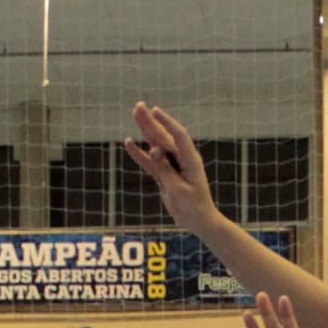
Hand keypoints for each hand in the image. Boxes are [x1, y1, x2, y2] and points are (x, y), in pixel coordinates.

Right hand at [122, 101, 212, 226]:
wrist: (198, 221)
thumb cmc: (193, 206)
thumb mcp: (178, 189)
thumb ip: (165, 169)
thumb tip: (154, 150)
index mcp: (190, 160)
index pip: (178, 136)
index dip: (167, 122)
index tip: (155, 111)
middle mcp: (182, 159)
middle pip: (163, 136)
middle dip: (151, 121)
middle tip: (138, 106)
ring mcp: (172, 165)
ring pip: (155, 144)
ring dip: (145, 130)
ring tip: (135, 114)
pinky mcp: (164, 174)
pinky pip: (150, 162)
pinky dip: (140, 154)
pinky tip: (129, 142)